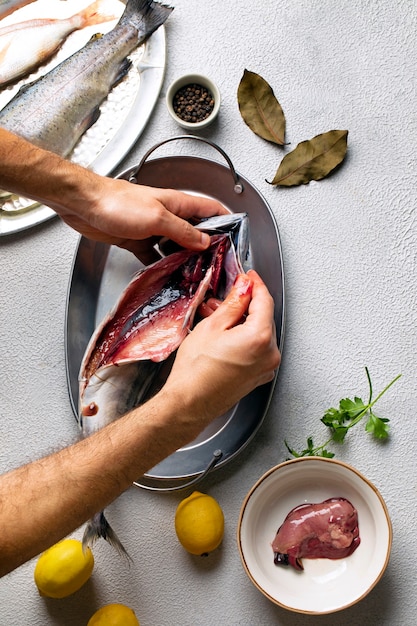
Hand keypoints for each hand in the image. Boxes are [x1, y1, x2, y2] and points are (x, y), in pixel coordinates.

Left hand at [59, 177, 227, 262]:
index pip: (210, 210)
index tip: (237, 237)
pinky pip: (155, 256)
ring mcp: (153, 229)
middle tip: (217, 266)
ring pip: (176, 246)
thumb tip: (204, 243)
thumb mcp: (157, 217)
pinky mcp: (137, 240)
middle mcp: (168, 215)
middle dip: (207, 247)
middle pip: (195, 231)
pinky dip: (162, 266)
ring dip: (184, 259)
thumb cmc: (118, 203)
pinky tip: (167, 277)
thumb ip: (182, 231)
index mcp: (177, 204)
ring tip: (194, 277)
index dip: (226, 221)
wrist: (83, 204)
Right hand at [162, 270, 279, 430]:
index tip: (248, 276)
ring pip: (258, 332)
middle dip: (245, 303)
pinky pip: (256, 349)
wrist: (189, 403)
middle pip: (263, 316)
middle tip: (228, 295)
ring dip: (241, 320)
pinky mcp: (258, 376)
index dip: (255, 284)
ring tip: (218, 315)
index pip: (264, 300)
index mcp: (260, 338)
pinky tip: (224, 334)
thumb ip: (233, 303)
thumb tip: (244, 288)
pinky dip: (243, 337)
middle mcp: (269, 354)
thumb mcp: (212, 327)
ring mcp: (265, 367)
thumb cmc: (196, 372)